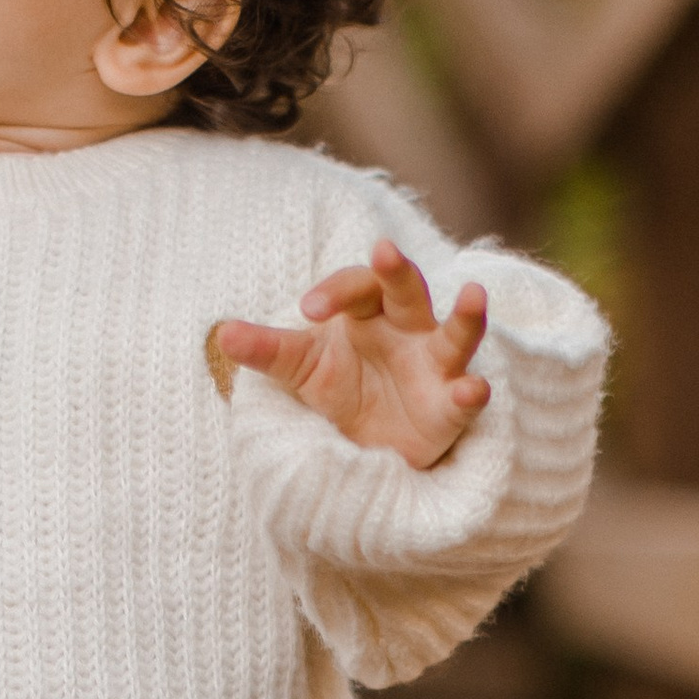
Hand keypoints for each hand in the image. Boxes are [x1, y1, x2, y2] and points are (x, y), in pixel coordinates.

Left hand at [214, 240, 488, 467]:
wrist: (368, 447)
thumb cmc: (341, 390)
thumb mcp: (300, 369)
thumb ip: (269, 351)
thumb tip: (223, 335)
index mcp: (368, 313)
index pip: (355, 287)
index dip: (333, 293)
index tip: (306, 311)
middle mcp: (408, 329)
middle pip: (407, 290)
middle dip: (396, 271)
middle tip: (382, 250)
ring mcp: (435, 366)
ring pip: (456, 333)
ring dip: (467, 315)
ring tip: (474, 293)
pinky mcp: (450, 408)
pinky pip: (467, 397)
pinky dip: (472, 393)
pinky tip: (473, 389)